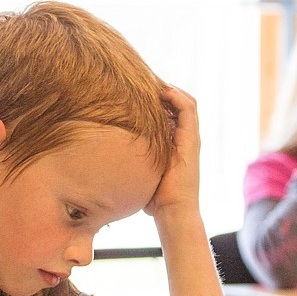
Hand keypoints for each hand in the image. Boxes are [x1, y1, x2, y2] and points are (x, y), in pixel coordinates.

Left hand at [144, 86, 200, 218]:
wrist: (172, 211)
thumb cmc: (155, 199)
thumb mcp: (140, 173)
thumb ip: (131, 163)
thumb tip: (104, 162)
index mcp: (175, 144)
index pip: (172, 113)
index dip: (159, 101)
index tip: (139, 94)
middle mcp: (185, 139)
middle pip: (181, 104)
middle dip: (165, 91)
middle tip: (145, 84)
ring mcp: (190, 139)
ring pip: (187, 103)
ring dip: (171, 90)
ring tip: (154, 84)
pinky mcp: (192, 140)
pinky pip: (188, 109)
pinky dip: (177, 97)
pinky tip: (162, 92)